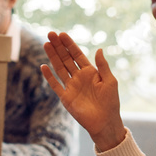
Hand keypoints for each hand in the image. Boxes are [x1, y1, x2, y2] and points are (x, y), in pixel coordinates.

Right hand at [41, 32, 125, 151]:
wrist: (105, 122)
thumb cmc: (111, 102)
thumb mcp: (110, 81)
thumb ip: (103, 66)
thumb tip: (99, 49)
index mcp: (90, 72)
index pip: (77, 55)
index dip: (69, 44)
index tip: (62, 34)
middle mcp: (79, 77)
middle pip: (66, 58)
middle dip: (58, 46)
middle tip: (50, 34)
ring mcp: (71, 86)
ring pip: (59, 68)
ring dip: (53, 56)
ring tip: (46, 44)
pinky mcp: (65, 97)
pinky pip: (55, 84)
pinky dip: (49, 76)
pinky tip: (43, 66)